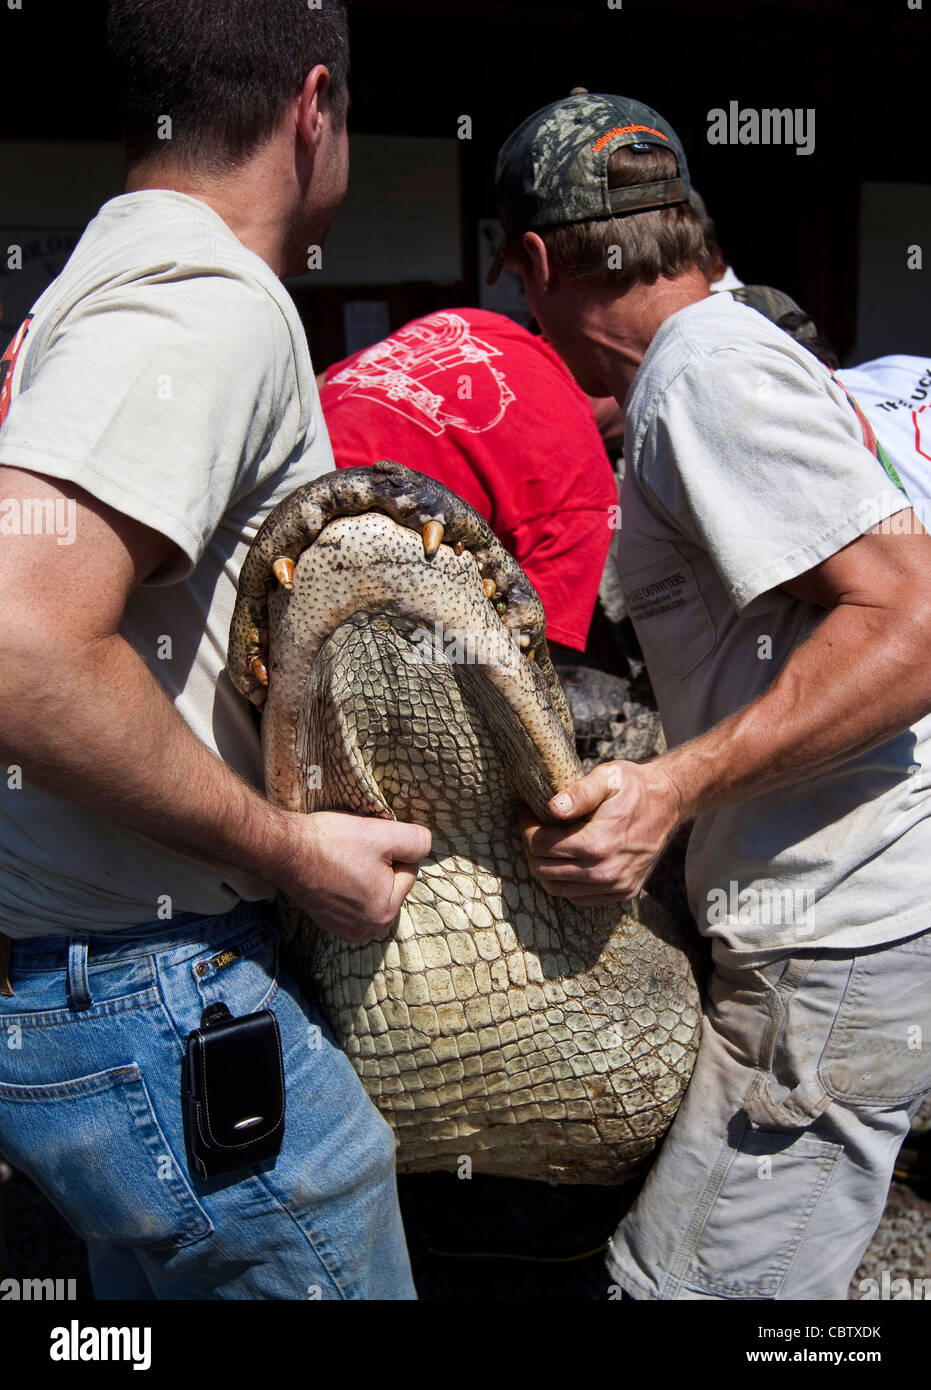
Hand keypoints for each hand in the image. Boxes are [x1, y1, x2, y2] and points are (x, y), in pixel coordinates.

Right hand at [273, 810, 431, 941]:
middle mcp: (366, 929)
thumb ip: (417, 841)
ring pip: (371, 889)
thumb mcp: (384, 834)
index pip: (408, 870)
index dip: (392, 849)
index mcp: (384, 912)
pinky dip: (346, 882)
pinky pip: (352, 897)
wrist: (283, 849)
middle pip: (390, 884)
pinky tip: (331, 870)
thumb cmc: (333, 842)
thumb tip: (426, 846)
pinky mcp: (327, 921)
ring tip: (341, 859)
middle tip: (354, 851)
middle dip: (380, 864)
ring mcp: (344, 928)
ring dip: (363, 872)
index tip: (367, 843)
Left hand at [519, 759, 684, 904]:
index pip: (540, 845)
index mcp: (598, 843)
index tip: (527, 813)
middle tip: (534, 828)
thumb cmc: (634, 787)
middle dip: (531, 848)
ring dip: (545, 868)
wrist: (669, 803)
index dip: (526, 828)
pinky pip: (578, 897)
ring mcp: (615, 886)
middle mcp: (606, 871)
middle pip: (543, 870)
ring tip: (547, 845)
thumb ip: (579, 792)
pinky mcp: (623, 893)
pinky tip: (567, 860)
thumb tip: (552, 808)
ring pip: (557, 889)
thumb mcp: (607, 777)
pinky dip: (565, 883)